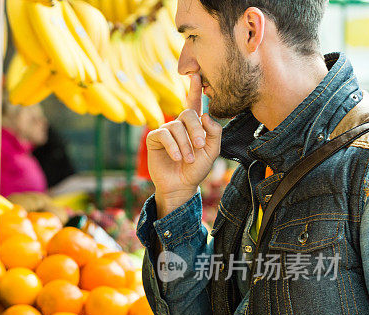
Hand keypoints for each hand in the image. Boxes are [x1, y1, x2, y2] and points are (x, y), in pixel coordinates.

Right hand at [147, 74, 222, 217]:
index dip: (195, 89)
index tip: (197, 75)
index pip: (195, 103)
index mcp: (194, 125)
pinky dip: (173, 146)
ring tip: (188, 159)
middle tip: (199, 146)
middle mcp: (179, 124)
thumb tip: (205, 116)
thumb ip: (214, 132)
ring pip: (176, 127)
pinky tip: (178, 157)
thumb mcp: (212, 151)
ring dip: (185, 144)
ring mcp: (165, 131)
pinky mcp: (154, 139)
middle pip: (188, 113)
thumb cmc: (196, 169)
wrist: (181, 185)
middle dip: (195, 129)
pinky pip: (164, 135)